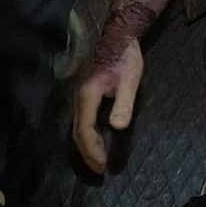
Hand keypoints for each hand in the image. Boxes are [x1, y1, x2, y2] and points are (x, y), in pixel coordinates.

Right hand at [74, 36, 145, 173]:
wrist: (117, 37)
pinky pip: (80, 121)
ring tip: (97, 161)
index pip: (84, 130)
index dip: (92, 149)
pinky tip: (95, 142)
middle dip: (87, 153)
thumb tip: (117, 127)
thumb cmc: (125, 58)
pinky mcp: (83, 96)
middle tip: (100, 170)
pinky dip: (86, 136)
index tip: (103, 165)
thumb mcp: (130, 80)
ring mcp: (78, 97)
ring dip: (85, 146)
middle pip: (76, 132)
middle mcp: (78, 98)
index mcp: (87, 95)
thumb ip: (123, 103)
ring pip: (76, 128)